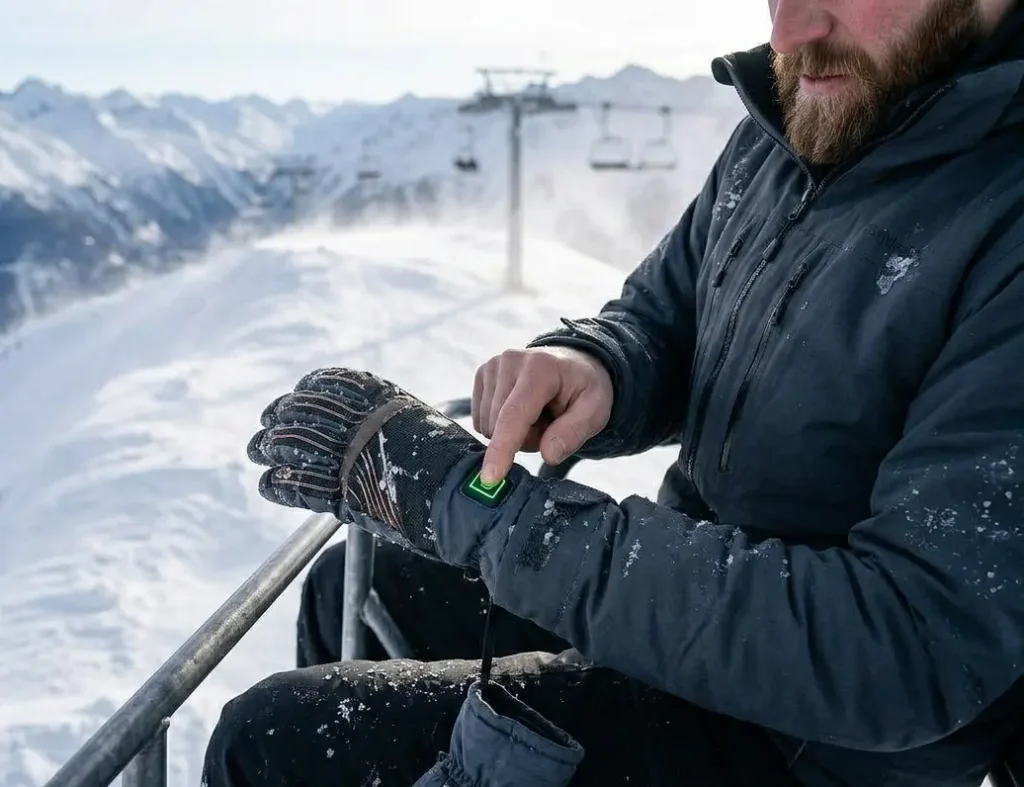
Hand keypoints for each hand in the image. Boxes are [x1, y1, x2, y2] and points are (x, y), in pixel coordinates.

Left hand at [246, 368, 484, 562]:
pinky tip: (269, 483)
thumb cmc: (448, 463)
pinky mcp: (344, 496)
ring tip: (258, 449)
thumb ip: (385, 413)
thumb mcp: (418, 421)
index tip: (291, 398)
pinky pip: (299, 487)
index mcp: (381, 401)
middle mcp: (361, 425)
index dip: (305, 391)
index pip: (329, 385)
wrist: (464, 500)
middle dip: (280, 418)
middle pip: (305, 413)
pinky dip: (279, 485)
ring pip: (294, 447)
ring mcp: (350, 460)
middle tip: (266, 424)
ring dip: (270, 447)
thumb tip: (359, 409)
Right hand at [472, 347, 612, 483]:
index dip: (502, 448)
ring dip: (513, 433)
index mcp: (541, 368)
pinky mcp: (482, 373)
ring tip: (537, 415)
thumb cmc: (584, 389)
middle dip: (524, 439)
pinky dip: (500, 425)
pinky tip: (521, 411)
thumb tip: (548, 455)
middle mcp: (511, 361)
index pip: (514, 415)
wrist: (573, 364)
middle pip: (500, 425)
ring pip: (488, 425)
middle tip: (550, 425)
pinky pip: (481, 419)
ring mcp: (493, 365)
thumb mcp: (595, 411)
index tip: (490, 477)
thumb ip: (574, 433)